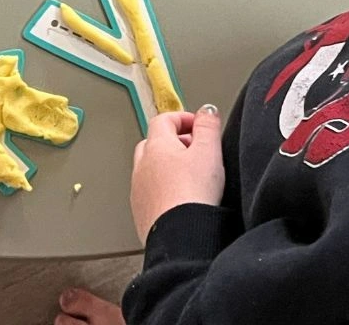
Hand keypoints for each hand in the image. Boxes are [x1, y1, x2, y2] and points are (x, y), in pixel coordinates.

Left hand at [131, 105, 225, 243]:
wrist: (180, 236)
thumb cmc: (192, 194)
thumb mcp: (210, 150)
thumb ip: (208, 125)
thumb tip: (206, 111)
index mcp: (156, 146)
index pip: (164, 119)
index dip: (184, 118)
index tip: (200, 125)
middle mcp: (142, 166)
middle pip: (154, 143)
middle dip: (175, 142)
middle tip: (196, 149)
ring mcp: (139, 191)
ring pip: (151, 169)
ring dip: (168, 167)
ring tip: (191, 176)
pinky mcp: (142, 213)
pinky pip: (150, 193)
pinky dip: (164, 190)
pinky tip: (182, 199)